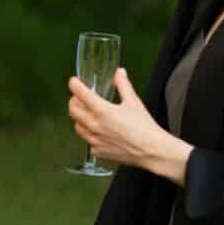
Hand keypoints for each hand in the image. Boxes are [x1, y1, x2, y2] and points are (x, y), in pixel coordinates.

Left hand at [67, 67, 190, 183]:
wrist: (151, 150)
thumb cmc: (144, 127)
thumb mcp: (134, 102)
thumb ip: (123, 85)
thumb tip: (119, 73)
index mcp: (101, 110)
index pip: (79, 93)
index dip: (74, 84)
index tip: (74, 82)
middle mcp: (94, 125)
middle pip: (72, 110)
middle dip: (73, 101)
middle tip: (79, 98)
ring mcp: (94, 140)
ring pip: (77, 126)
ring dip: (80, 118)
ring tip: (88, 114)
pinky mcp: (98, 151)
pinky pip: (87, 142)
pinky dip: (90, 136)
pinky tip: (98, 133)